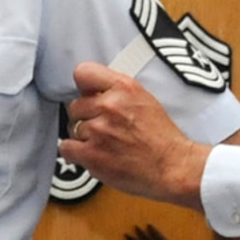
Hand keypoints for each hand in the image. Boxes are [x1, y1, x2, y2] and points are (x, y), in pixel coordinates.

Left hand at [61, 61, 210, 209]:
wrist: (173, 167)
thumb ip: (117, 91)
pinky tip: (93, 155)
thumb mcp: (144, 99)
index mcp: (124, 87)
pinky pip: (66, 148)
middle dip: (86, 117)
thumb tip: (91, 91)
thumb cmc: (161, 138)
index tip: (88, 97)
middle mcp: (110, 105)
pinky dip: (76, 153)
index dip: (84, 88)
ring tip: (105, 144)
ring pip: (72, 128)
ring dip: (84, 137)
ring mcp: (99, 130)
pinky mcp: (92, 154)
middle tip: (104, 128)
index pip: (83, 73)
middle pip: (75, 105)